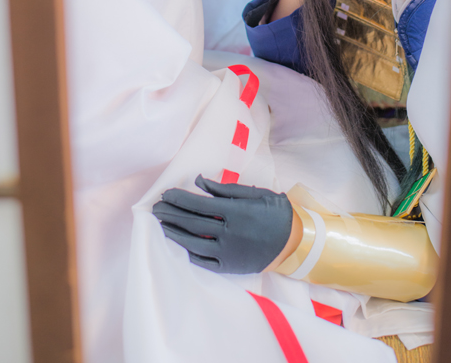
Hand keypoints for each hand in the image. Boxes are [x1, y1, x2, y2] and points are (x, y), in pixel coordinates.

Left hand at [152, 175, 292, 273]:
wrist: (295, 241)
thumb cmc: (275, 211)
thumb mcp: (254, 193)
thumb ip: (225, 189)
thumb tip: (199, 182)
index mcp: (235, 212)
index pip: (199, 205)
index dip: (180, 199)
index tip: (165, 194)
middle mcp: (229, 233)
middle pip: (192, 223)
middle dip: (171, 214)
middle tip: (155, 208)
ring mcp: (228, 253)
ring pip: (193, 244)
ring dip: (174, 234)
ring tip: (160, 225)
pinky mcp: (230, 267)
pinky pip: (204, 262)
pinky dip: (188, 253)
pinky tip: (177, 245)